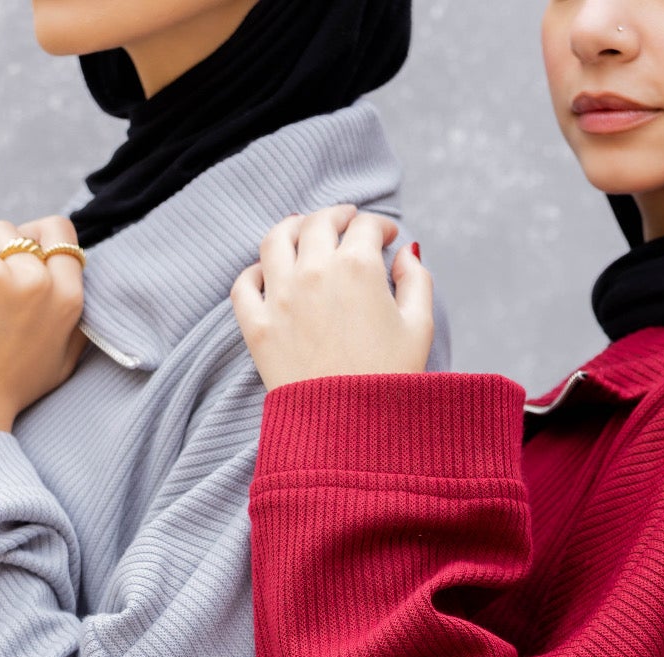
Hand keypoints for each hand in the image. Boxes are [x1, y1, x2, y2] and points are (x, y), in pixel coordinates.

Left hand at [231, 206, 433, 391]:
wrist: (351, 432)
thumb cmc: (390, 382)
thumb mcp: (419, 327)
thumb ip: (416, 280)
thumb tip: (406, 254)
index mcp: (358, 267)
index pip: (366, 227)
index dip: (380, 227)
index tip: (387, 237)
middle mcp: (315, 272)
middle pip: (318, 223)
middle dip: (338, 216)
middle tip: (347, 222)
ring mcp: (281, 297)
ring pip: (275, 239)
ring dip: (292, 227)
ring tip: (302, 230)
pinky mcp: (257, 327)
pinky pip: (244, 284)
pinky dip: (254, 272)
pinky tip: (267, 274)